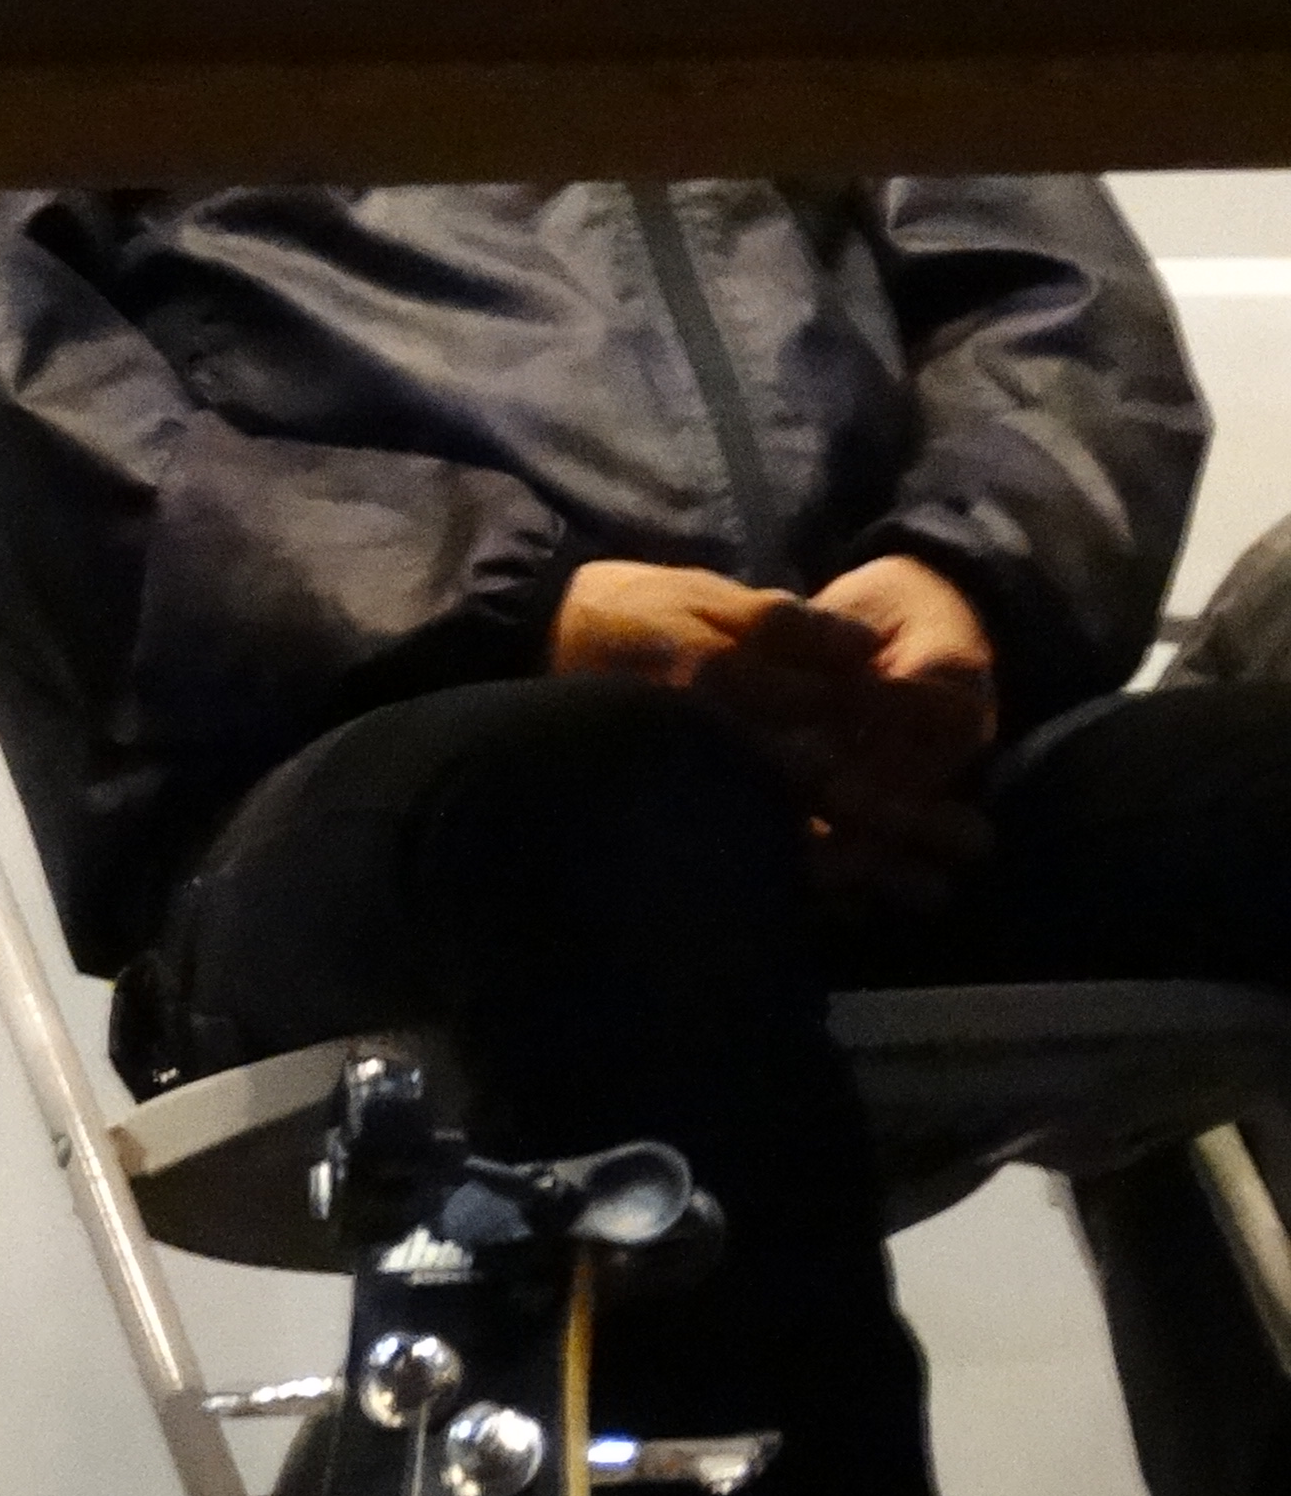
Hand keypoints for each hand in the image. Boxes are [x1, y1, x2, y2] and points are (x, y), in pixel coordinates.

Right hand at [549, 558, 988, 909]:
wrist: (524, 644)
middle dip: (902, 827)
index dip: (902, 757)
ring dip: (865, 870)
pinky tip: (849, 903)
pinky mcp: (673, 816)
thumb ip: (778, 622)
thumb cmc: (622, 610)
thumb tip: (864, 650)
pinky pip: (745, 860)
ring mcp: (691, 790)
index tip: (965, 780)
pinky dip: (801, 886)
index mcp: (725, 686)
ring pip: (790, 841)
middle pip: (825, 796)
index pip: (831, 727)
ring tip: (929, 892)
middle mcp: (714, 748)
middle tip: (972, 848)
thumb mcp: (698, 592)